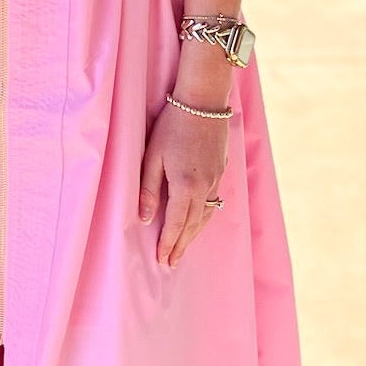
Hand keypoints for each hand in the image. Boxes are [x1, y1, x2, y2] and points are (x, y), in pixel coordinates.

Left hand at [138, 100, 228, 267]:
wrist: (203, 101)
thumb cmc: (172, 125)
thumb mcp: (152, 156)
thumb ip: (148, 188)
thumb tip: (143, 218)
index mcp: (185, 185)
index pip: (175, 223)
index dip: (168, 243)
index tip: (162, 260)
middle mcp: (204, 187)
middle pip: (192, 225)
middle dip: (181, 245)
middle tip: (171, 263)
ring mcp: (216, 179)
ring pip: (206, 216)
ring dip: (194, 235)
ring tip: (184, 248)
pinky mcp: (221, 171)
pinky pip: (214, 202)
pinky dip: (205, 218)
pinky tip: (200, 221)